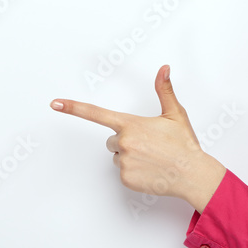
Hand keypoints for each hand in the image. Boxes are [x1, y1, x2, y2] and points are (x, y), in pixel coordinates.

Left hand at [49, 64, 226, 212]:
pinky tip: (151, 170)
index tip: (55, 103)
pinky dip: (134, 172)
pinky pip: (123, 172)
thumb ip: (164, 90)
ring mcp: (124, 162)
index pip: (96, 113)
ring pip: (117, 156)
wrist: (192, 174)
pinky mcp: (126, 179)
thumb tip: (164, 69)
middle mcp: (124, 142)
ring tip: (152, 158)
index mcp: (131, 124)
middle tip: (149, 145)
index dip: (73, 107)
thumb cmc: (184, 144)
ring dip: (130, 156)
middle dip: (126, 141)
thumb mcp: (175, 114)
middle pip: (112, 140)